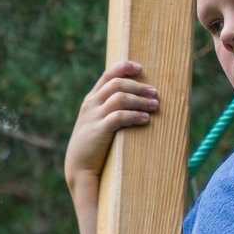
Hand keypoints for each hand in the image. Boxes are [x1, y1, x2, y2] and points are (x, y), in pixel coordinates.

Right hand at [64, 60, 158, 189]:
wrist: (79, 165)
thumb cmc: (94, 142)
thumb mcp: (97, 120)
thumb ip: (109, 107)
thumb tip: (134, 97)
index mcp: (91, 98)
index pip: (108, 74)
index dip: (124, 67)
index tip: (140, 68)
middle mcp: (92, 104)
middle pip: (118, 84)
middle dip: (139, 86)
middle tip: (155, 93)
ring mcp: (94, 117)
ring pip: (120, 98)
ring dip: (140, 100)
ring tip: (155, 106)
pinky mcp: (99, 131)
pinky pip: (120, 116)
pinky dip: (135, 115)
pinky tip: (145, 119)